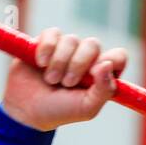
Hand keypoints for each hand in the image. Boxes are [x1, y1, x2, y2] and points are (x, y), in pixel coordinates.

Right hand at [0, 29, 127, 131]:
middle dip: (78, 64)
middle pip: (93, 45)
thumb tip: (108, 64)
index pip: (118, 56)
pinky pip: (52, 33)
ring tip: (50, 80)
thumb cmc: (60, 111)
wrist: (27, 110)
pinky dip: (46, 49)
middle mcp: (86, 59)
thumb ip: (104, 90)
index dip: (110, 61)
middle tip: (67, 83)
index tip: (95, 74)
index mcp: (100, 74)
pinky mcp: (47, 41)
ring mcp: (66, 49)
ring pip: (71, 40)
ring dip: (59, 62)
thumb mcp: (87, 108)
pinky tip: (40, 63)